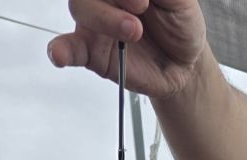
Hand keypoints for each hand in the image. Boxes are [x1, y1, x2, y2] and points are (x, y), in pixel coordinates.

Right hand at [48, 0, 205, 98]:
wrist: (185, 64)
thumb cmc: (180, 24)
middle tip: (141, 7)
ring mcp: (97, 23)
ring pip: (80, 9)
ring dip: (104, 18)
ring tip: (133, 32)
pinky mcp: (94, 53)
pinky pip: (69, 48)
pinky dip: (61, 49)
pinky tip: (60, 54)